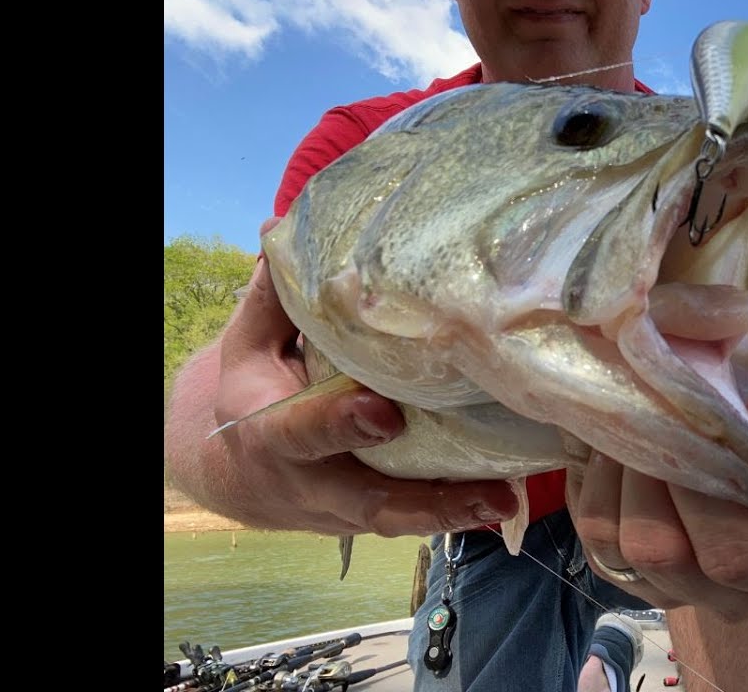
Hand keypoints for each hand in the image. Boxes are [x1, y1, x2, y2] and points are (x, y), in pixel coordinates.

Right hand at [207, 217, 518, 535]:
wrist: (245, 473)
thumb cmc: (259, 390)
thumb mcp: (251, 344)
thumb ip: (273, 298)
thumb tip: (280, 229)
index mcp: (269, 431)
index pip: (298, 432)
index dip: (337, 425)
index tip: (384, 413)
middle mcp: (307, 481)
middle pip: (364, 499)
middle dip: (419, 498)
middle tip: (479, 487)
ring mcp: (343, 509)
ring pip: (397, 519)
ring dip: (452, 512)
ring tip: (503, 499)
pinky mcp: (373, 518)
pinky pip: (414, 519)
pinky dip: (457, 512)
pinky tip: (501, 497)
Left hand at [566, 346, 747, 619]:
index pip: (742, 554)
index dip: (705, 488)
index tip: (695, 414)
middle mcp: (744, 596)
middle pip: (667, 553)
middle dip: (648, 470)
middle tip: (649, 399)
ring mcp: (681, 591)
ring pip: (621, 545)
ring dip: (617, 468)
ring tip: (633, 408)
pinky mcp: (630, 574)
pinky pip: (594, 535)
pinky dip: (595, 478)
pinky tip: (618, 435)